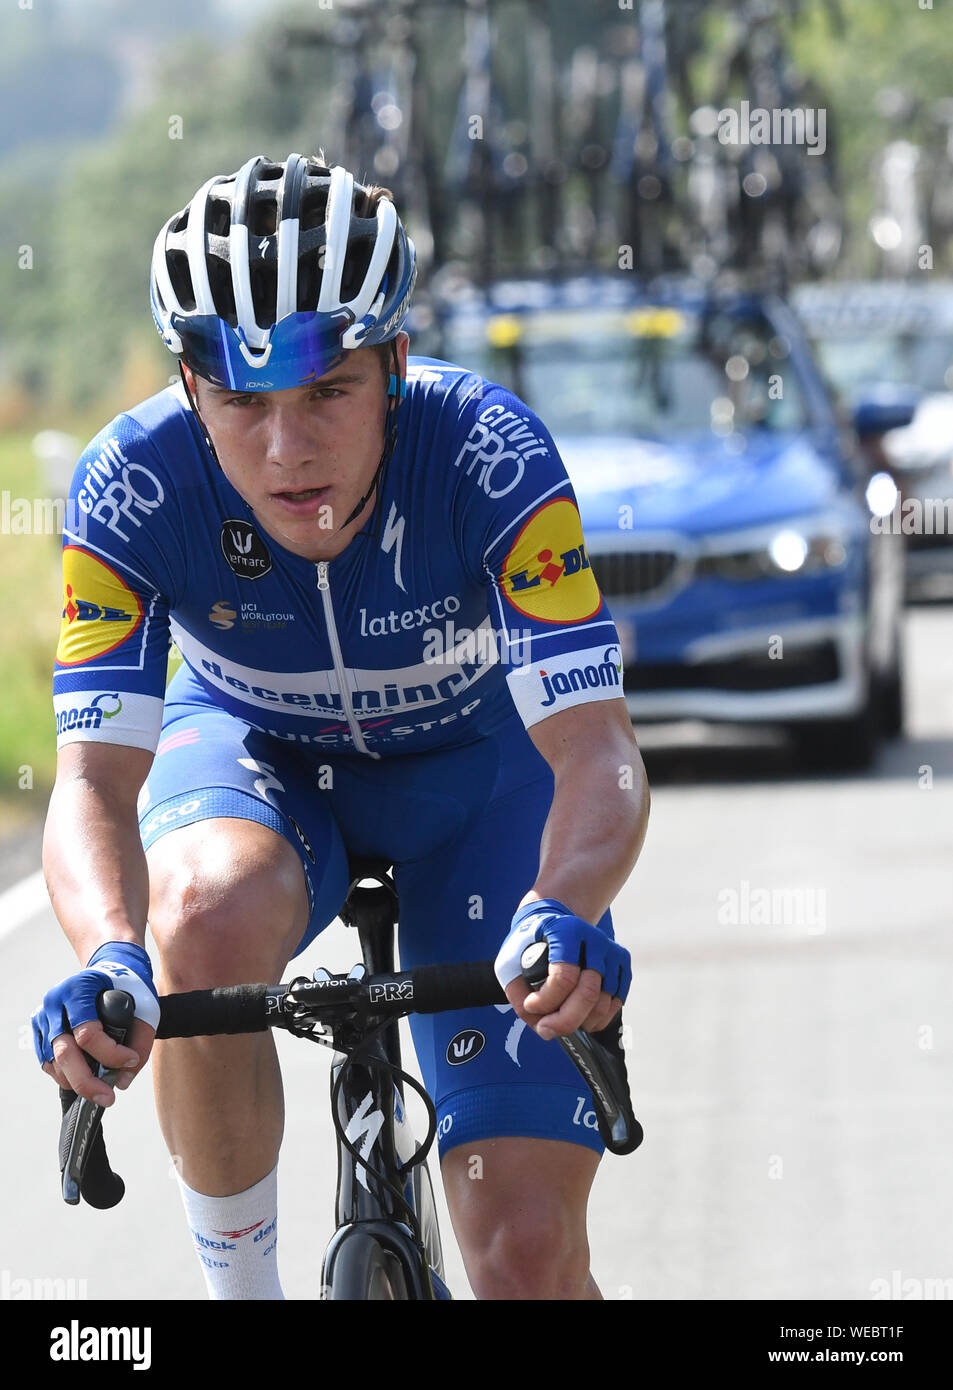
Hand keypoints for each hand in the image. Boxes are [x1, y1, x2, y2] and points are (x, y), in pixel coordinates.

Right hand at [32, 942, 159, 1105]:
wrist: (112, 969)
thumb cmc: (129, 987)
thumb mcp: (145, 1008)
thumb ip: (141, 1045)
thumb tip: (122, 1082)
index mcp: (78, 989)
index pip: (87, 1033)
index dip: (110, 1054)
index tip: (130, 1060)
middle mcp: (55, 1002)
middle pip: (65, 1052)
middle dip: (87, 1082)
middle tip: (108, 1098)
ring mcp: (44, 1016)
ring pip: (54, 1061)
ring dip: (77, 1081)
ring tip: (100, 1090)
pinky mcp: (40, 1030)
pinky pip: (48, 1062)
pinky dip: (66, 1075)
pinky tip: (86, 1076)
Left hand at [494, 899, 630, 1039]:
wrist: (551, 922)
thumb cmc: (530, 943)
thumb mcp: (510, 961)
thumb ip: (518, 994)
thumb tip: (542, 1025)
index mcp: (566, 931)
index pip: (565, 977)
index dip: (546, 1001)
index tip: (531, 1005)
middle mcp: (594, 938)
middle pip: (588, 992)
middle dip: (566, 1020)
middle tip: (547, 1029)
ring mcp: (611, 950)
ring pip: (604, 1002)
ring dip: (582, 1022)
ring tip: (562, 1021)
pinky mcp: (621, 963)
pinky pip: (616, 1002)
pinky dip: (599, 1019)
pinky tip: (582, 1019)